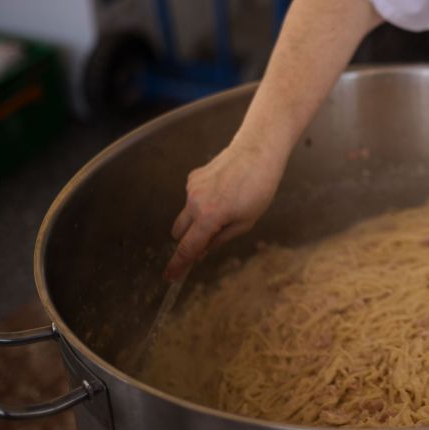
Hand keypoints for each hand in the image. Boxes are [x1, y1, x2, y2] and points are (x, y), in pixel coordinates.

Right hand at [165, 142, 283, 280]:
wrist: (258, 152)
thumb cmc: (259, 188)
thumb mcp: (246, 222)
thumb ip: (221, 238)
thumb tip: (203, 249)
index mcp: (209, 217)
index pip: (188, 247)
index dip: (178, 265)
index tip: (170, 277)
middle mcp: (194, 202)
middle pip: (179, 232)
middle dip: (189, 240)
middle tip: (207, 242)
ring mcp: (191, 188)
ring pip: (186, 214)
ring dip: (197, 221)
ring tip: (226, 209)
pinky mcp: (193, 177)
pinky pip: (193, 198)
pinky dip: (202, 203)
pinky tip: (224, 192)